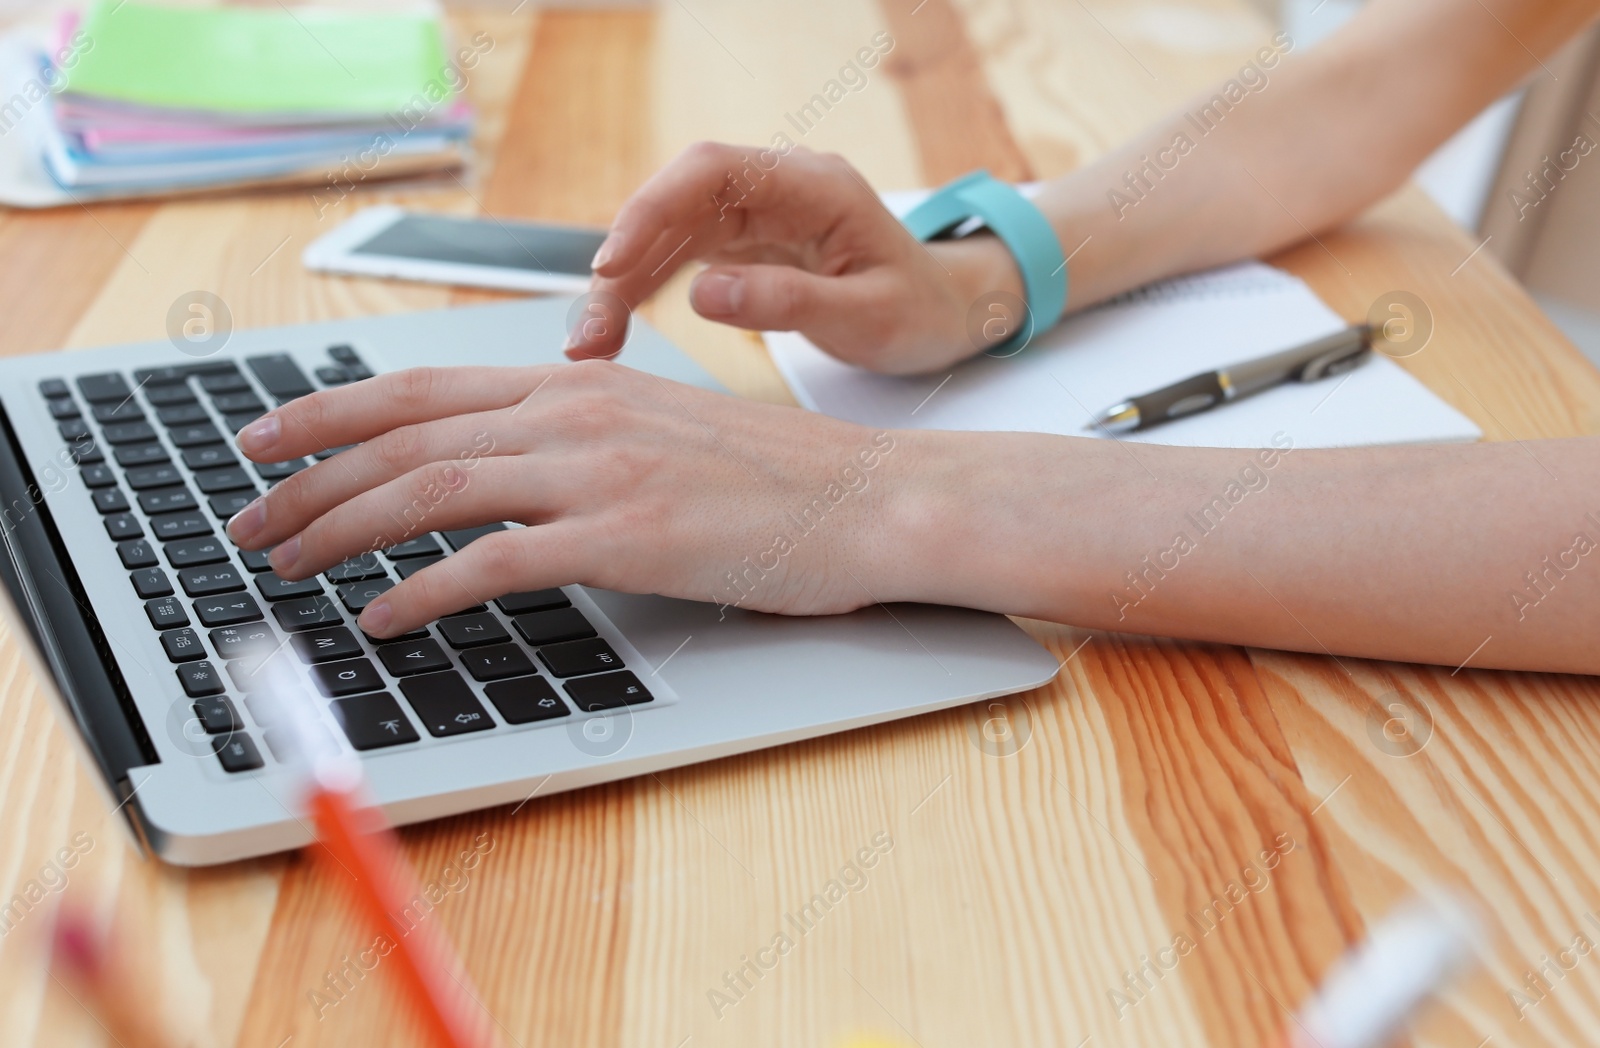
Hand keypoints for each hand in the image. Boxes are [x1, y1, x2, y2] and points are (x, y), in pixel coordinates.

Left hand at [224, 362, 911, 637]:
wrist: (866, 500)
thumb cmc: (774, 478)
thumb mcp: (662, 428)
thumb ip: (581, 433)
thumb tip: (508, 460)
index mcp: (580, 383)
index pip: (423, 387)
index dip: (328, 410)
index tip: (266, 438)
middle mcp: (575, 412)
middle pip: (405, 435)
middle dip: (307, 478)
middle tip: (247, 517)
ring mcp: (598, 470)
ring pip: (431, 488)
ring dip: (340, 529)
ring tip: (286, 564)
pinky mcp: (625, 536)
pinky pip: (493, 562)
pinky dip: (423, 590)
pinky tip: (384, 615)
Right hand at [567, 141, 1024, 374]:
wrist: (948, 313)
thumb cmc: (920, 311)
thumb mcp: (867, 318)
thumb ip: (788, 304)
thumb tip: (701, 294)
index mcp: (813, 184)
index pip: (713, 171)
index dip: (653, 209)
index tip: (612, 265)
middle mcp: (778, 188)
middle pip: (677, 201)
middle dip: (623, 259)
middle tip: (589, 329)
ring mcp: (758, 214)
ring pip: (669, 232)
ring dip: (623, 284)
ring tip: (589, 344)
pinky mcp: (746, 244)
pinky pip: (680, 257)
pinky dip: (645, 291)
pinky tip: (614, 326)